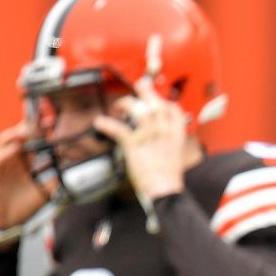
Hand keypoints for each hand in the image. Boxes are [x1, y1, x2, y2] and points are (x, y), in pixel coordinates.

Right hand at [0, 120, 51, 228]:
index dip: (45, 131)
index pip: (37, 141)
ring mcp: (4, 163)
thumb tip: (73, 171)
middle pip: (22, 135)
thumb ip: (56, 180)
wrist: (6, 222)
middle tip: (46, 119)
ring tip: (29, 128)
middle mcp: (16, 158)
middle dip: (33, 125)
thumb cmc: (25, 205)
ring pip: (7, 140)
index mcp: (29, 161)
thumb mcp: (46, 192)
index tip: (57, 123)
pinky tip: (15, 149)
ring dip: (17, 133)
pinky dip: (6, 152)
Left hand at [93, 78, 186, 199]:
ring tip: (119, 105)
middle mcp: (163, 131)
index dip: (165, 102)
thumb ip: (167, 144)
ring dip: (126, 104)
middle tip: (139, 85)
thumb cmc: (169, 178)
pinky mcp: (134, 143)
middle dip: (146, 91)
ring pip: (137, 110)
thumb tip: (159, 142)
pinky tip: (99, 122)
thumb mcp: (174, 156)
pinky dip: (106, 124)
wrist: (164, 190)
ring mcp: (149, 135)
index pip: (174, 110)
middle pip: (155, 103)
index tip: (159, 101)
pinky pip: (118, 129)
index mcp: (176, 134)